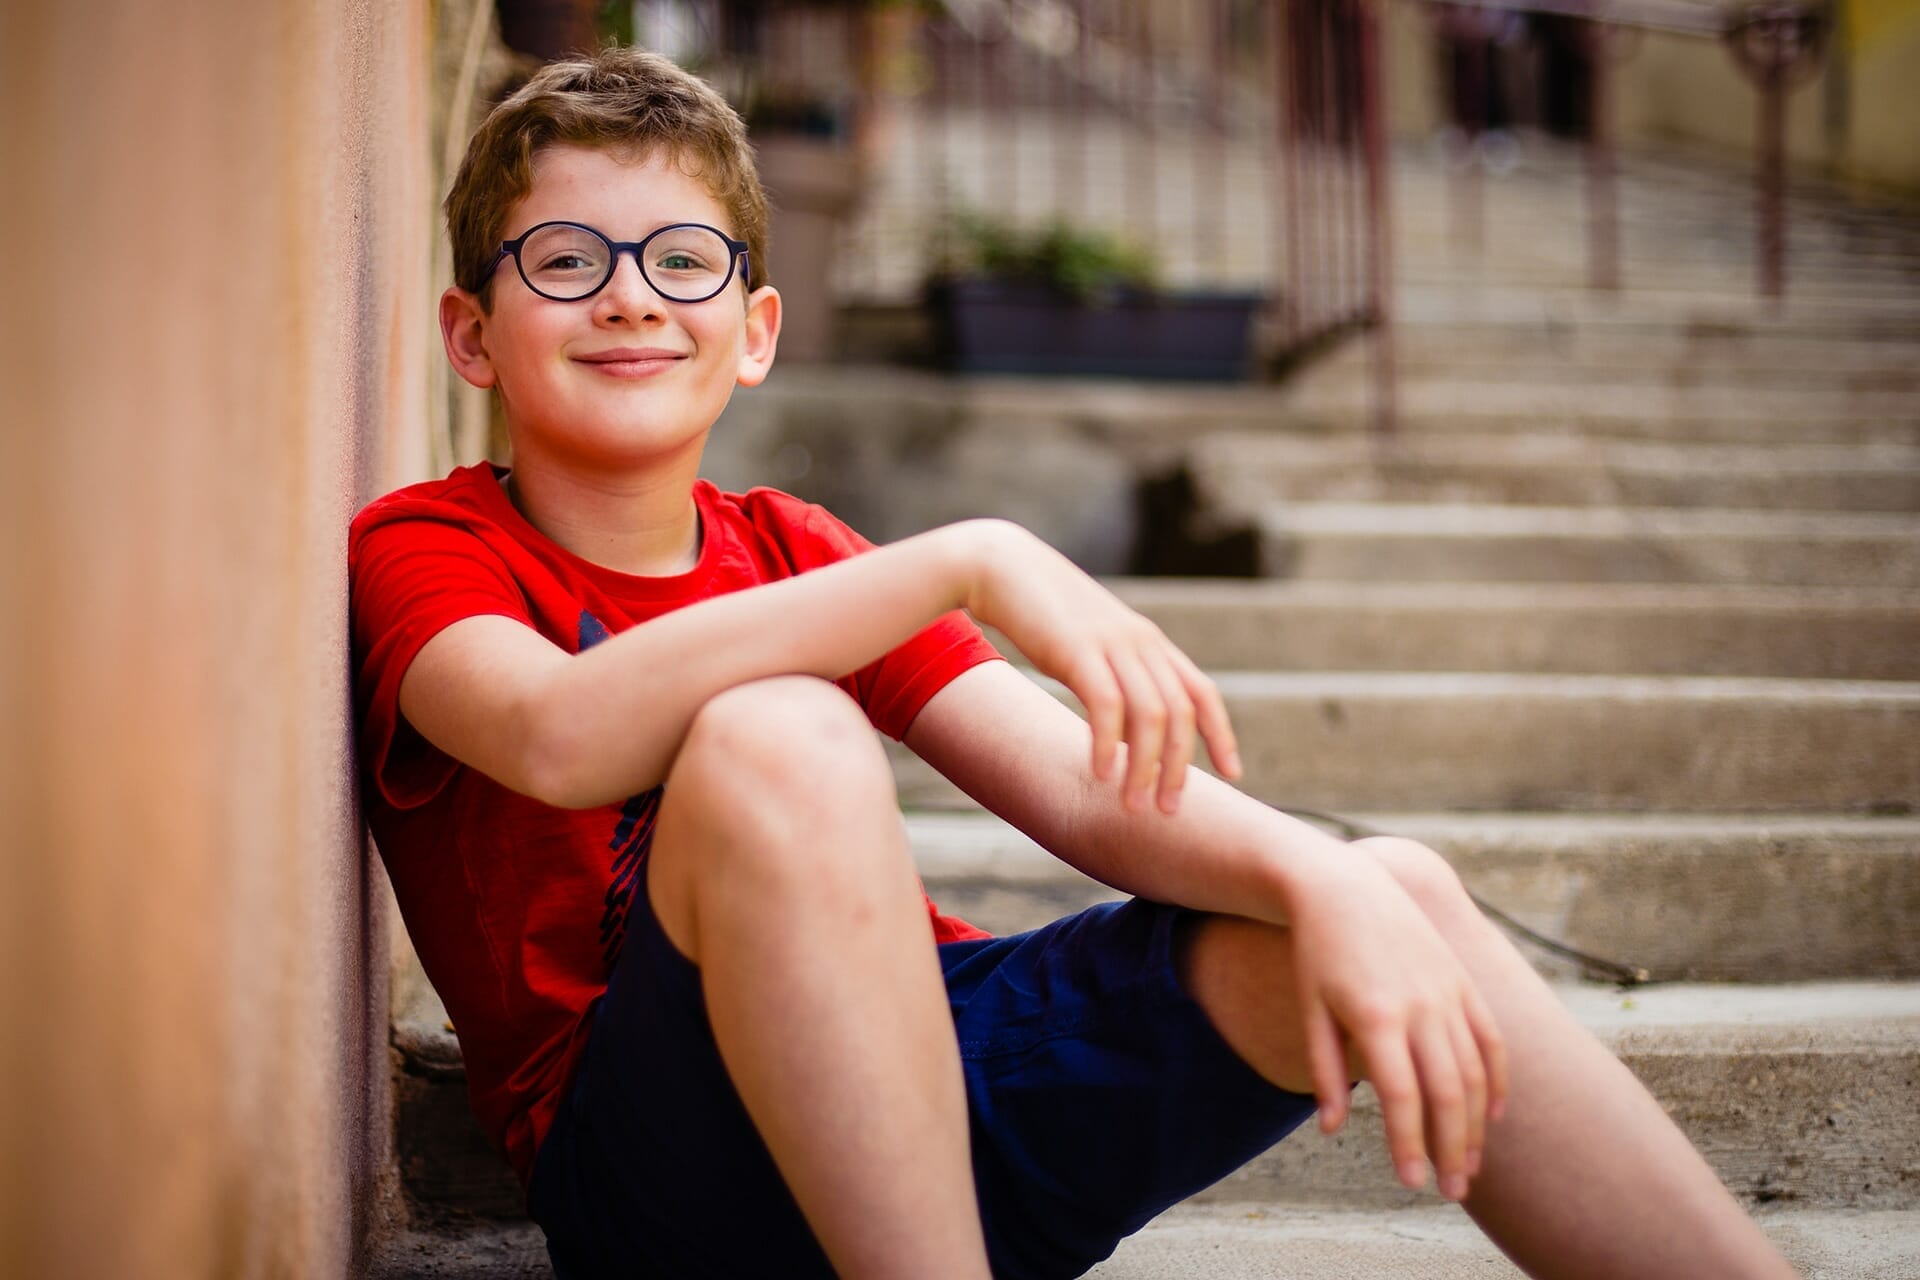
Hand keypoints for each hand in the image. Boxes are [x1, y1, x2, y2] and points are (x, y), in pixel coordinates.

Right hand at [957, 520, 1241, 812]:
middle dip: (1178, 768)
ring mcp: (1112, 644)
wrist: (1002, 567)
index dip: (1221, 733)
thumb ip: (1116, 673)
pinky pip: (1106, 705)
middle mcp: (1140, 642)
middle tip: (1168, 810)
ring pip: (1149, 716)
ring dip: (1146, 768)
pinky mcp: (1078, 650)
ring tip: (1133, 806)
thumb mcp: (1092, 641)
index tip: (1233, 772)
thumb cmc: (1042, 611)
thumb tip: (1125, 721)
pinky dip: (1109, 744)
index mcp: (1149, 641)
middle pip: (1179, 714)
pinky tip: (1101, 773)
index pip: (1201, 692)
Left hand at [1283, 843, 1508, 1201]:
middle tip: (1451, 1191)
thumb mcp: (1310, 1009)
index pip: (1400, 1097)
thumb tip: (1331, 1130)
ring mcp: (1447, 992)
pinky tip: (1494, 1115)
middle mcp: (1420, 1006)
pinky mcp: (1462, 980)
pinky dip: (1497, 1080)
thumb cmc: (1316, 950)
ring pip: (1475, 1072)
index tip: (1411, 1182)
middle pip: (1447, 1093)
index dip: (1408, 1143)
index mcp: (1376, 1016)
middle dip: (1452, 1148)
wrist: (1344, 883)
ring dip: (1477, 1124)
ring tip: (1470, 1165)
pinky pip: (1491, 1039)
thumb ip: (1324, 1071)